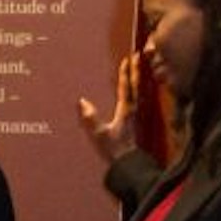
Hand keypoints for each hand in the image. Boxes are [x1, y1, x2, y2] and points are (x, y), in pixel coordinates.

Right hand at [75, 45, 147, 166]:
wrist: (128, 164)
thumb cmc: (115, 149)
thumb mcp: (100, 134)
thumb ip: (91, 119)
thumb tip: (82, 102)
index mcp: (126, 110)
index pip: (126, 87)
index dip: (127, 73)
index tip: (128, 59)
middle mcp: (133, 110)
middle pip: (136, 85)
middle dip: (136, 70)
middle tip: (139, 56)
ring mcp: (135, 115)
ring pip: (139, 91)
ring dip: (138, 79)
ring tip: (137, 68)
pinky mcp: (135, 121)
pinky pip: (137, 100)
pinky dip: (136, 90)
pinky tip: (133, 89)